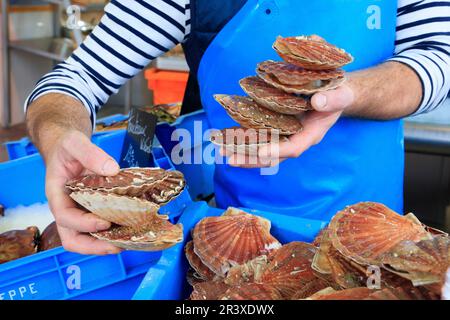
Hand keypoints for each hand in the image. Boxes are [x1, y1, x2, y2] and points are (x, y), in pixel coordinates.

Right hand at [45, 130, 121, 254]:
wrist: (66, 148)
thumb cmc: (66, 147)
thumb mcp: (75, 143)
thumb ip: (90, 154)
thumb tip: (112, 170)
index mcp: (57, 194)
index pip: (65, 217)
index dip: (84, 223)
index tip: (105, 222)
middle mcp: (66, 208)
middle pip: (72, 238)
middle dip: (93, 247)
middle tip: (117, 246)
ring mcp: (78, 212)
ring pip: (85, 238)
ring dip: (104, 245)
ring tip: (127, 242)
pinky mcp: (91, 211)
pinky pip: (98, 228)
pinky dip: (112, 233)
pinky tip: (130, 230)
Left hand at [225, 84, 354, 167]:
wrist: (335, 94)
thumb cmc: (339, 95)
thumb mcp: (341, 95)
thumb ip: (332, 100)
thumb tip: (317, 100)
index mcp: (312, 135)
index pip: (294, 148)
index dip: (278, 151)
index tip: (261, 152)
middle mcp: (296, 138)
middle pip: (272, 155)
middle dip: (251, 158)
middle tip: (231, 159)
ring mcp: (285, 134)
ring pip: (262, 147)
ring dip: (243, 150)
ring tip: (222, 151)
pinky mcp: (277, 126)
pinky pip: (259, 134)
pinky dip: (244, 136)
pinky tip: (227, 136)